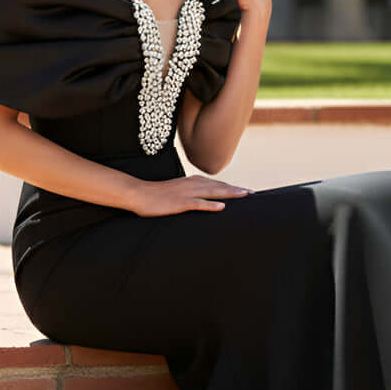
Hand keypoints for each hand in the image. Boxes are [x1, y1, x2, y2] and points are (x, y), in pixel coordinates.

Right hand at [130, 175, 253, 216]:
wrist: (138, 194)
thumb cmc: (156, 195)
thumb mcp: (176, 192)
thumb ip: (190, 194)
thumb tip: (201, 199)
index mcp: (192, 182)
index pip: (216, 184)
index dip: (231, 187)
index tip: (246, 191)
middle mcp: (192, 184)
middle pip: (218, 186)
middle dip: (236, 190)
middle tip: (252, 193)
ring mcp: (186, 193)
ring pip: (212, 192)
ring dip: (229, 193)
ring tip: (244, 195)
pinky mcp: (179, 203)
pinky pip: (197, 204)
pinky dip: (210, 205)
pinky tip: (221, 207)